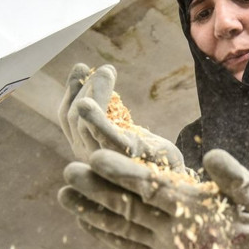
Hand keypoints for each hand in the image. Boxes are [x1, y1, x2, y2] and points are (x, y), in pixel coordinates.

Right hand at [58, 63, 183, 169]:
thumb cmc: (154, 158)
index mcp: (87, 149)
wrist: (181, 182)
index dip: (71, 90)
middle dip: (85, 87)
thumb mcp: (127, 131)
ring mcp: (106, 161)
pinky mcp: (129, 159)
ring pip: (84, 125)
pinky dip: (95, 120)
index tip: (81, 66)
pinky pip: (107, 138)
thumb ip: (109, 114)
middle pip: (74, 119)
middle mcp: (90, 158)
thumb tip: (99, 76)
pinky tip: (87, 103)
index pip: (67, 117)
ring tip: (107, 72)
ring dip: (94, 93)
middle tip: (105, 69)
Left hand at [58, 149, 248, 248]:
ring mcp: (164, 246)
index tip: (96, 157)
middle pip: (128, 206)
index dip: (123, 173)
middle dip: (96, 189)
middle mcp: (173, 229)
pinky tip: (83, 223)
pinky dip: (105, 236)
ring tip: (63, 195)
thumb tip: (210, 156)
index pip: (151, 188)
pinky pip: (128, 247)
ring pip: (122, 227)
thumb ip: (234, 175)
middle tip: (68, 171)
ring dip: (91, 212)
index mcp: (193, 208)